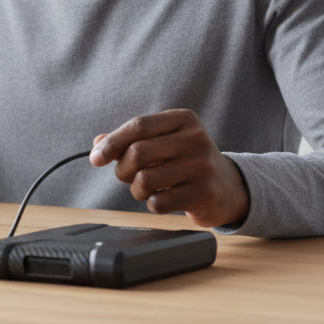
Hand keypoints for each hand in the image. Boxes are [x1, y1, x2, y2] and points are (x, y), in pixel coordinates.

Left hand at [89, 109, 249, 227]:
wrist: (228, 188)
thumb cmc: (186, 162)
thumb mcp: (163, 143)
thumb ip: (130, 140)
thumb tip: (98, 143)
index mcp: (184, 119)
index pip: (139, 125)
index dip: (112, 143)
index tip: (96, 158)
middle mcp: (196, 138)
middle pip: (138, 152)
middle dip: (123, 169)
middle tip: (128, 176)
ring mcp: (203, 166)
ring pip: (145, 180)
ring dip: (137, 190)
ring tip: (148, 189)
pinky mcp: (205, 193)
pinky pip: (159, 202)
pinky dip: (153, 204)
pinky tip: (166, 199)